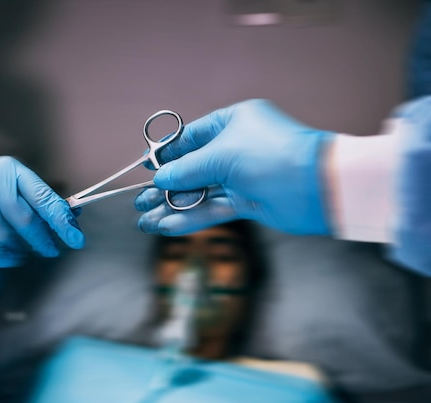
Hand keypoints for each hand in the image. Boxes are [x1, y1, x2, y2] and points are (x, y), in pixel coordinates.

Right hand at [0, 156, 83, 266]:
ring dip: (20, 249)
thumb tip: (75, 216)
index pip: (42, 197)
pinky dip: (0, 259)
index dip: (61, 220)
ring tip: (23, 250)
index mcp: (10, 171)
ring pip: (5, 237)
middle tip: (51, 250)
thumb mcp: (17, 190)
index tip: (77, 240)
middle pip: (25, 220)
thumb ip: (44, 201)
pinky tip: (12, 259)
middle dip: (42, 239)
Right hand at [135, 99, 332, 234]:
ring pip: (199, 192)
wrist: (316, 186)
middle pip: (191, 168)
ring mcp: (242, 177)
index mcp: (233, 122)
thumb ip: (187, 168)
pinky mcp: (248, 202)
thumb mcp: (222, 155)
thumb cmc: (271, 156)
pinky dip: (190, 218)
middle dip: (165, 186)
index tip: (144, 168)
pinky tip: (166, 226)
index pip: (191, 137)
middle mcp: (236, 148)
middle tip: (140, 201)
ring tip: (145, 221)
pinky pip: (213, 209)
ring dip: (172, 206)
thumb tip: (160, 178)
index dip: (166, 154)